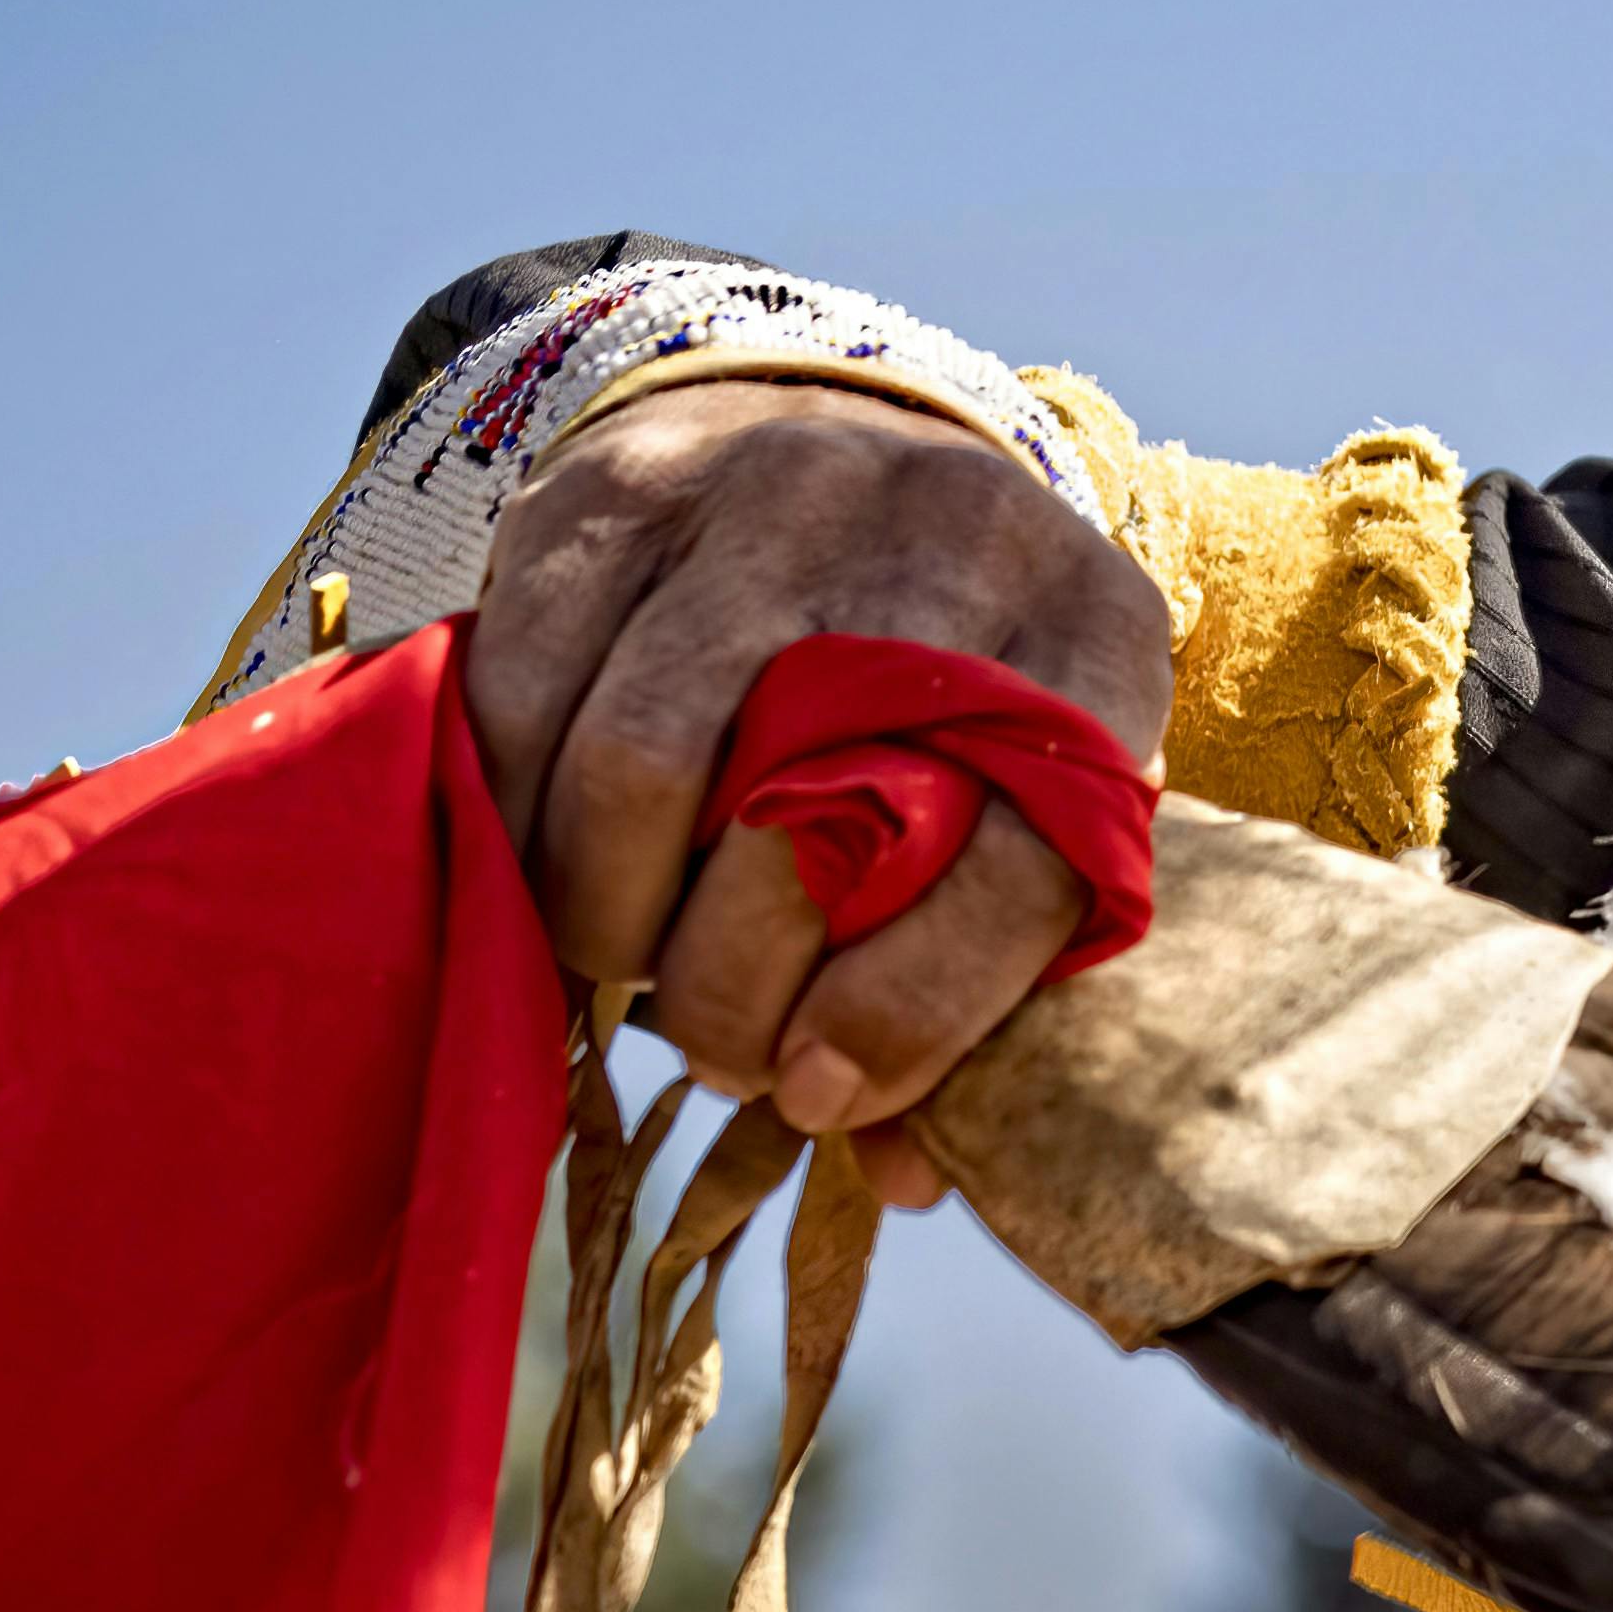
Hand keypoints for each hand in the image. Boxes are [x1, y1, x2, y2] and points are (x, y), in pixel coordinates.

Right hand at [458, 378, 1175, 1202]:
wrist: (835, 438)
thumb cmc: (943, 676)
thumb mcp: (1014, 790)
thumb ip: (967, 973)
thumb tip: (889, 1173)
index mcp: (1093, 640)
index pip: (1029, 857)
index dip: (921, 1010)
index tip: (834, 1096)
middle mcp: (952, 540)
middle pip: (811, 822)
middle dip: (737, 990)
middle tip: (720, 1052)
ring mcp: (777, 494)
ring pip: (640, 766)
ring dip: (612, 919)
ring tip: (631, 969)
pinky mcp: (620, 489)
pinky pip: (527, 703)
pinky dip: (518, 827)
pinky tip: (552, 872)